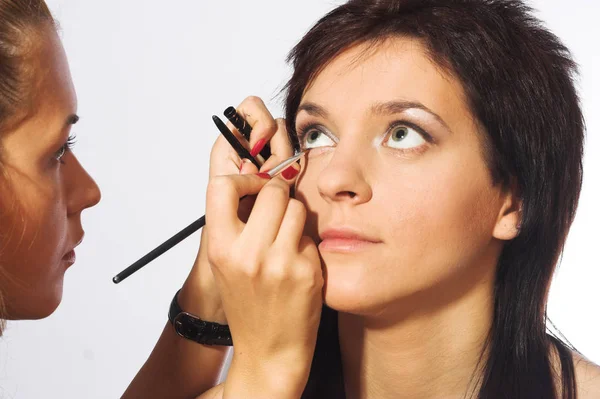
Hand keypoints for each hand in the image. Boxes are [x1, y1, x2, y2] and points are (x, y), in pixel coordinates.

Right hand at [205, 98, 322, 397]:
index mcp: (221, 247)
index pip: (222, 185)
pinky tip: (299, 266)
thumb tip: (254, 174)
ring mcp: (279, 263)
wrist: (269, 351)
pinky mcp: (307, 271)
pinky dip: (308, 244)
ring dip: (296, 218)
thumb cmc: (249, 305)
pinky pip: (312, 235)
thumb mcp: (228, 263)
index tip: (254, 184)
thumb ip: (235, 222)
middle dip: (278, 195)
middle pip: (272, 190)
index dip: (242, 178)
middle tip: (277, 213)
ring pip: (297, 207)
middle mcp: (247, 253)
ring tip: (288, 243)